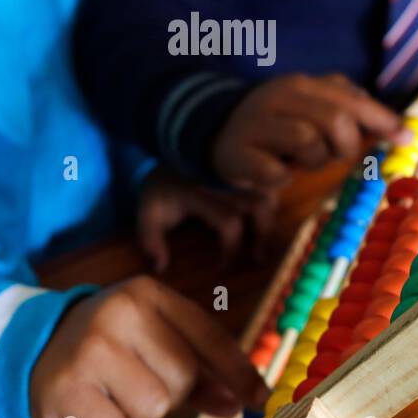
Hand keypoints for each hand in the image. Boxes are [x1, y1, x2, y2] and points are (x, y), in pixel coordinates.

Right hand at [29, 276, 269, 417]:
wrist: (34, 349)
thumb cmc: (110, 347)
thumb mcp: (152, 339)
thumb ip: (199, 368)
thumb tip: (241, 401)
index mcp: (147, 294)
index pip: (209, 336)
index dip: (238, 372)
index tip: (257, 399)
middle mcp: (119, 311)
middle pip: (183, 377)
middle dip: (168, 392)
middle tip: (133, 379)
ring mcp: (90, 348)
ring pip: (153, 407)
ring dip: (136, 413)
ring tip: (111, 390)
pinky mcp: (66, 387)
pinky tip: (89, 405)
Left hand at [137, 166, 278, 271]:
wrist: (164, 150)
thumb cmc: (160, 189)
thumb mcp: (148, 212)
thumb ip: (150, 240)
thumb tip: (161, 267)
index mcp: (200, 191)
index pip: (228, 221)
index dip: (231, 247)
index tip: (224, 265)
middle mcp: (224, 180)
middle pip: (259, 204)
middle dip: (263, 232)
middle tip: (258, 258)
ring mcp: (237, 172)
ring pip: (268, 192)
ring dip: (269, 217)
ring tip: (265, 240)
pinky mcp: (243, 169)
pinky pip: (267, 184)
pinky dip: (269, 201)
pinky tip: (264, 220)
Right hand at [211, 73, 407, 189]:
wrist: (215, 131)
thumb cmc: (276, 122)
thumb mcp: (309, 104)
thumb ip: (349, 105)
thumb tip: (398, 124)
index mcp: (301, 85)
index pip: (350, 100)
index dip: (382, 119)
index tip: (406, 137)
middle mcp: (278, 98)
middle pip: (334, 120)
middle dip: (346, 144)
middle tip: (337, 154)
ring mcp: (256, 125)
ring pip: (308, 143)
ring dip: (314, 160)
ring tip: (302, 160)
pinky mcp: (237, 155)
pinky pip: (276, 173)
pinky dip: (283, 178)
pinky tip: (277, 172)